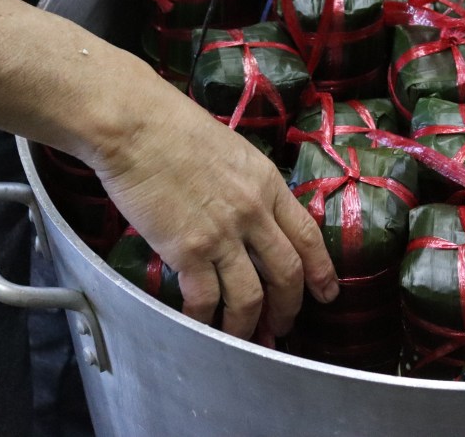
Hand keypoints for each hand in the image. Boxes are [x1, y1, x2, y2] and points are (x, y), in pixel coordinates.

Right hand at [87, 74, 339, 339]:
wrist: (137, 126)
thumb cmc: (174, 127)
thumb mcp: (232, 150)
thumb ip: (247, 184)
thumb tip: (248, 210)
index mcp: (268, 183)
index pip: (307, 234)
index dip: (321, 269)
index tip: (327, 291)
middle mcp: (254, 212)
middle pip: (287, 272)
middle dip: (289, 306)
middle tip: (283, 325)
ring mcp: (223, 233)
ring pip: (251, 296)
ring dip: (248, 324)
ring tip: (242, 337)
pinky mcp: (188, 250)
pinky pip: (206, 299)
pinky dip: (205, 320)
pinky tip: (200, 326)